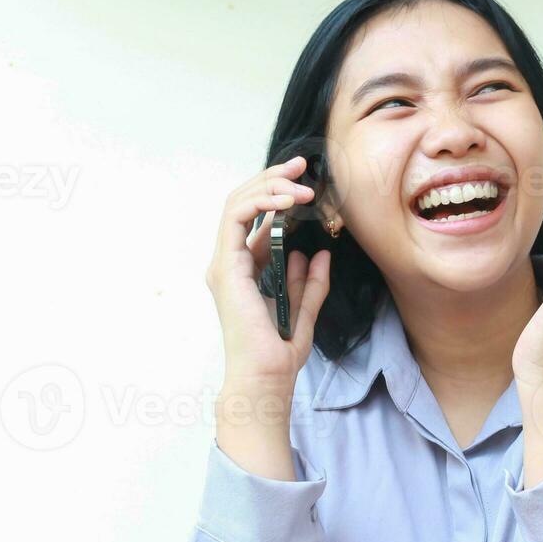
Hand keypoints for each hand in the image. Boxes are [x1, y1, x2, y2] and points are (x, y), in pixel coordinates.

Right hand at [204, 154, 331, 393]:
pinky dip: (261, 202)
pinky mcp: (226, 266)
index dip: (279, 194)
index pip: (256, 219)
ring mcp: (224, 263)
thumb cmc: (279, 353)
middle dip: (272, 177)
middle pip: (244, 203)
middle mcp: (230, 262)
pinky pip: (236, 218)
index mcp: (246, 270)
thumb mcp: (306, 312)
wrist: (265, 376)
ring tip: (300, 185)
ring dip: (269, 186)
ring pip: (237, 203)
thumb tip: (317, 254)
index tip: (307, 181)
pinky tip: (287, 202)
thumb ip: (311, 284)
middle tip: (302, 164)